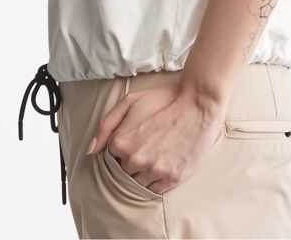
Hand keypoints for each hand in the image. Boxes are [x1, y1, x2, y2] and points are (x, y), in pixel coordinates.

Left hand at [86, 82, 225, 194]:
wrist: (198, 105)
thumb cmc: (165, 100)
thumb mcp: (130, 101)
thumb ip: (107, 124)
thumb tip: (92, 149)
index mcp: (121, 141)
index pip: (110, 158)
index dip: (120, 151)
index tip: (132, 142)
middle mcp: (135, 159)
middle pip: (123, 173)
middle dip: (131, 163)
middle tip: (145, 149)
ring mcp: (154, 171)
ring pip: (138, 184)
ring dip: (143, 174)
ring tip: (155, 156)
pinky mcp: (172, 178)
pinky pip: (155, 190)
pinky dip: (155, 181)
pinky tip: (162, 165)